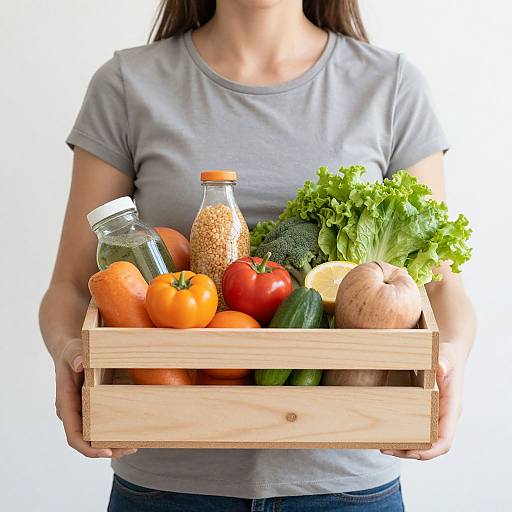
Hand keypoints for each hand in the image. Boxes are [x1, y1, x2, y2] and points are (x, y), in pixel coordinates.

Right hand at [54, 338, 136, 458]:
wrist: (72, 351)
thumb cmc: (72, 352)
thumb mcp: (73, 351)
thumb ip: (76, 356)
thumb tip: (80, 364)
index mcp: (66, 405)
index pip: (73, 434)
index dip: (88, 448)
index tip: (106, 452)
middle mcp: (74, 413)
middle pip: (88, 441)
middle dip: (108, 449)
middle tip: (131, 448)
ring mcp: (84, 412)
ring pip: (97, 436)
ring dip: (114, 443)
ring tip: (136, 445)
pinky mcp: (94, 408)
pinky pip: (103, 424)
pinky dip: (116, 431)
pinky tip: (133, 431)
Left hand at [381, 341, 464, 460]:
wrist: (448, 353)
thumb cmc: (448, 355)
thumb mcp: (446, 356)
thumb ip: (443, 362)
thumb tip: (439, 368)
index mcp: (451, 409)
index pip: (444, 439)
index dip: (429, 451)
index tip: (411, 453)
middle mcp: (443, 417)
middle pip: (430, 445)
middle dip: (410, 452)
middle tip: (385, 448)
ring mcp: (434, 415)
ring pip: (421, 440)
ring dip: (404, 446)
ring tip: (381, 445)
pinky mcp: (424, 411)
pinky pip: (416, 428)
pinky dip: (403, 434)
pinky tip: (386, 432)